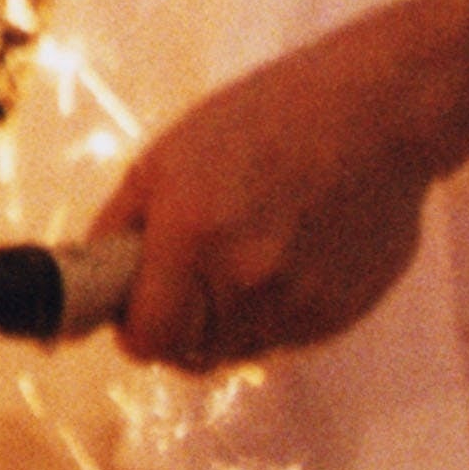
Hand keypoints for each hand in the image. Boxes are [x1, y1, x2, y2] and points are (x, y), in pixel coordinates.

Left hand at [100, 29, 435, 369]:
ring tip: (246, 250)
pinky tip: (289, 254)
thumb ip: (120, 227)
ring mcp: (299, 306)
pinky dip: (275, 311)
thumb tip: (91, 285)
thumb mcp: (166, 156)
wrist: (376, 115)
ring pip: (239, 350)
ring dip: (228, 319)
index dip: (135, 327)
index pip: (147, 340)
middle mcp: (245, 282)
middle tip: (189, 273)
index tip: (136, 307)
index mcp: (192, 236)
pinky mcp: (340, 316)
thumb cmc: (263, 120)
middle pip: (190, 354)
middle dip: (180, 323)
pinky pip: (285, 338)